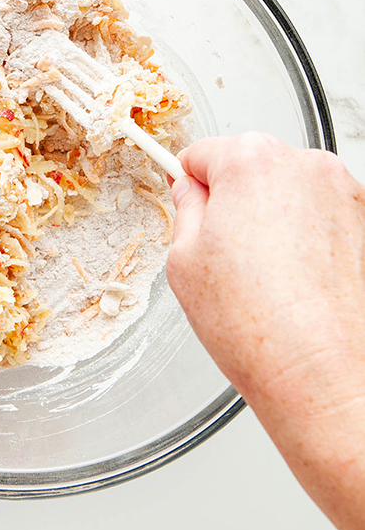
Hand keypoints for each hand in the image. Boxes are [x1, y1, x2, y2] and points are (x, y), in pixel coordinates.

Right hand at [167, 133, 364, 529]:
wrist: (324, 375)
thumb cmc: (258, 326)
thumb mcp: (183, 261)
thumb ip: (185, 209)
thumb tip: (190, 193)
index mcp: (252, 160)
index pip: (202, 153)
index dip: (188, 186)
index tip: (188, 206)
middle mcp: (305, 164)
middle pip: (251, 167)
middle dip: (234, 202)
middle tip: (224, 255)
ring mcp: (342, 193)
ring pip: (287, 194)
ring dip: (273, 220)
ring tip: (263, 278)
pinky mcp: (364, 224)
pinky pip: (319, 218)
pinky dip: (306, 240)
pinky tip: (295, 284)